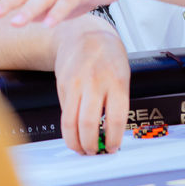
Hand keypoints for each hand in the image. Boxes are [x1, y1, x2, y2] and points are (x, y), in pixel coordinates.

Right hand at [53, 25, 129, 154]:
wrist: (83, 34)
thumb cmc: (107, 55)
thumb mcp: (122, 75)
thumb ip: (117, 102)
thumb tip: (111, 132)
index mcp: (116, 82)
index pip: (115, 119)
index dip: (113, 139)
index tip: (112, 148)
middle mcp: (95, 83)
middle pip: (88, 124)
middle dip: (90, 145)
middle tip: (94, 151)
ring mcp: (76, 84)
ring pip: (70, 122)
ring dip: (75, 142)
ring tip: (81, 148)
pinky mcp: (62, 86)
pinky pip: (64, 112)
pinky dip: (69, 127)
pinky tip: (74, 130)